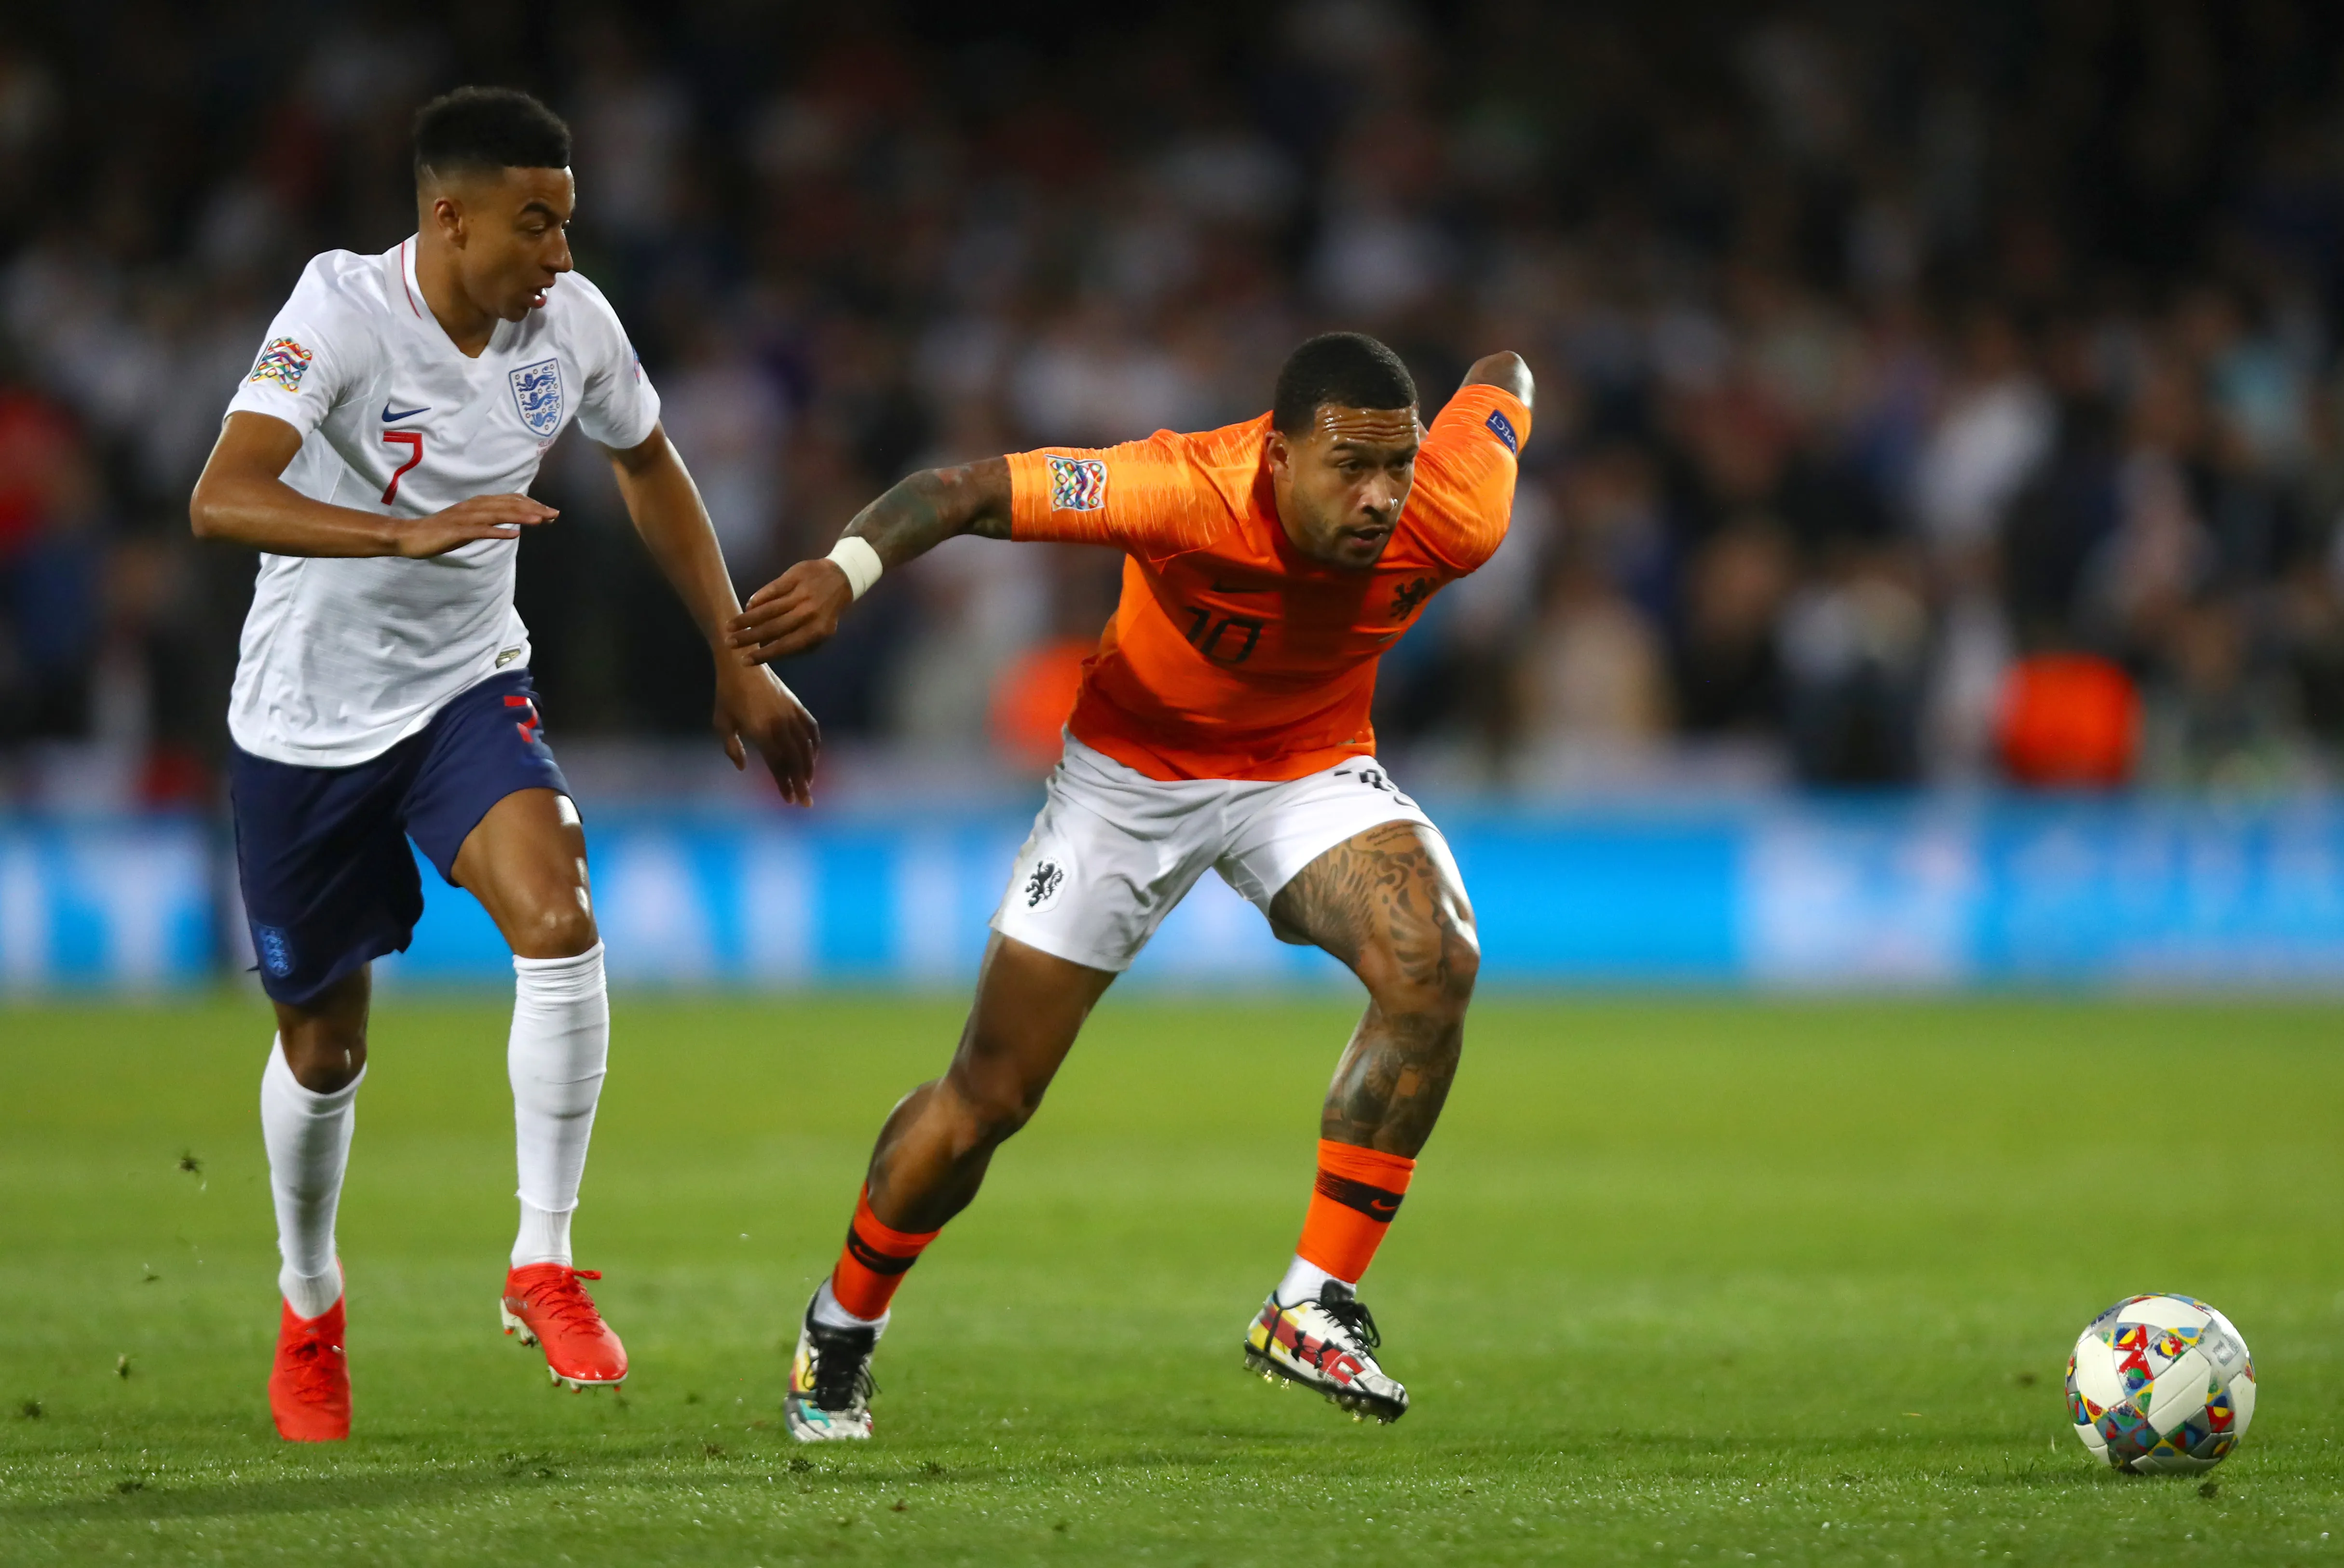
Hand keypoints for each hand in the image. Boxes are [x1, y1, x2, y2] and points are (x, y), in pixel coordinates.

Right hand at [395, 494, 557, 557]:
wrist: (410, 536)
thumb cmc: (440, 532)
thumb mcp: (469, 525)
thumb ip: (488, 522)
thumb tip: (510, 527)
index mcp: (478, 505)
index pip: (510, 501)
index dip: (531, 505)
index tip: (549, 512)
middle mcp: (474, 507)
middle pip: (509, 505)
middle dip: (533, 508)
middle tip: (554, 514)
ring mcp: (466, 518)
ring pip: (498, 514)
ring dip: (520, 516)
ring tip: (541, 519)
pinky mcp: (458, 531)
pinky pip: (481, 531)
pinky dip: (497, 532)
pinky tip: (513, 535)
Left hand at [714, 660, 819, 806]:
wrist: (742, 663)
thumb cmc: (727, 695)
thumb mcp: (721, 722)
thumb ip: (731, 747)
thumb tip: (743, 767)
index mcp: (760, 731)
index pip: (777, 764)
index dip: (783, 784)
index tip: (788, 800)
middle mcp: (779, 725)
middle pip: (795, 760)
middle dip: (802, 783)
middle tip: (805, 802)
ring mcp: (790, 714)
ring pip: (806, 747)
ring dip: (809, 767)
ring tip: (809, 783)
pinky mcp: (796, 705)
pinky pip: (811, 729)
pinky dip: (815, 745)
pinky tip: (813, 757)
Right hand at [726, 559, 853, 664]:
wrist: (841, 579)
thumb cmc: (825, 612)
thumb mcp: (820, 633)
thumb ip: (798, 644)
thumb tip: (767, 651)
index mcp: (817, 631)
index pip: (785, 645)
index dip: (763, 654)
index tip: (744, 660)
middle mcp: (809, 613)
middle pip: (774, 628)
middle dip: (749, 637)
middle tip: (730, 643)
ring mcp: (802, 593)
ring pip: (769, 609)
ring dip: (747, 619)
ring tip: (731, 626)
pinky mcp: (795, 576)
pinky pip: (772, 589)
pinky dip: (758, 598)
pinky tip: (748, 606)